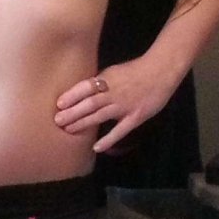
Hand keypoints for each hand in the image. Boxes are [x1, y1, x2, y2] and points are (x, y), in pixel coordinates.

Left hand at [55, 51, 184, 153]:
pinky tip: (96, 148)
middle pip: (89, 104)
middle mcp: (113, 93)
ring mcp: (124, 106)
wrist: (161, 71)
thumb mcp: (114, 71)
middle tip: (57, 122)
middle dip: (72, 113)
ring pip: (99, 116)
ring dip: (83, 123)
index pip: (85, 88)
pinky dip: (108, 140)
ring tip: (68, 130)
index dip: (71, 96)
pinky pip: (120, 130)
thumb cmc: (136, 70)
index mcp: (107, 79)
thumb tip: (83, 92)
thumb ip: (100, 82)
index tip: (58, 104)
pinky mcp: (135, 117)